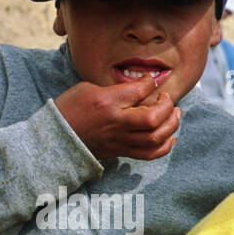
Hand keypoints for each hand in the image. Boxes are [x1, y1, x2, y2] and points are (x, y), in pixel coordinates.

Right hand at [54, 74, 181, 160]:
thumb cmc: (71, 108)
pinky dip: (165, 146)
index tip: (151, 80)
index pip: (138, 91)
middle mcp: (116, 123)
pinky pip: (150, 154)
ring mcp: (121, 140)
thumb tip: (140, 86)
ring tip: (175, 114)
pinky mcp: (123, 151)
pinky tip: (171, 137)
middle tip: (167, 99)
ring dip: (172, 125)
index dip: (150, 83)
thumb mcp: (89, 88)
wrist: (58, 137)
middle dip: (167, 107)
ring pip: (155, 138)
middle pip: (152, 119)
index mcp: (106, 102)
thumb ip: (117, 88)